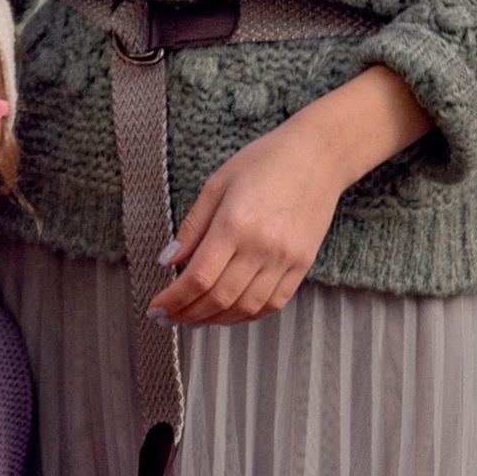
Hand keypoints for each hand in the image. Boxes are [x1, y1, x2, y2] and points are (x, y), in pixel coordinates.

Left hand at [152, 63, 430, 328]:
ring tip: (194, 318)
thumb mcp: (218, 184)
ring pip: (245, 308)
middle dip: (188, 315)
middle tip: (168, 318)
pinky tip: (228, 313)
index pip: (198, 278)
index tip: (156, 308)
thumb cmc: (266, 161)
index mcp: (235, 223)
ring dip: (215, 320)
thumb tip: (168, 261)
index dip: (173, 300)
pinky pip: (273, 303)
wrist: (319, 155)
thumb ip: (192, 226)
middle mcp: (262, 246)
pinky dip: (247, 315)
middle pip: (219, 298)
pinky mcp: (303, 264)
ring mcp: (286, 259)